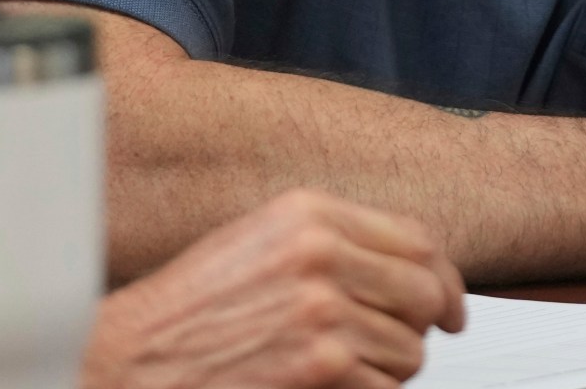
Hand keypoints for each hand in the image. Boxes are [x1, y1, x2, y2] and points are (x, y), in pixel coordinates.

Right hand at [82, 188, 467, 388]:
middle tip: (394, 344)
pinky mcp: (323, 368)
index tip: (451, 304)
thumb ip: (332, 244)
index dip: (444, 277)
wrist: (133, 360)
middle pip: (427, 293)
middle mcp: (321, 254)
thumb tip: (411, 269)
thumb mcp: (260, 244)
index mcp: (309, 214)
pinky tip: (326, 387)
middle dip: (420, 327)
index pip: (418, 240)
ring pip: (411, 350)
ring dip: (386, 370)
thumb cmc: (190, 310)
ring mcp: (324, 312)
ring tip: (335, 368)